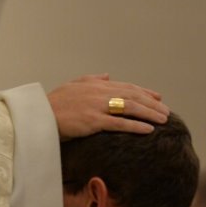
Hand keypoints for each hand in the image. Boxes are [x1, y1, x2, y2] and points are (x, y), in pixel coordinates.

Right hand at [47, 73, 168, 139]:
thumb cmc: (53, 103)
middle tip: (167, 112)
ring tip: (164, 120)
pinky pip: (119, 123)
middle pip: (133, 96)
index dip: (145, 92)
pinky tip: (148, 130)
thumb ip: (92, 79)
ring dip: (149, 114)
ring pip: (130, 108)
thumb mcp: (72, 85)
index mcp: (96, 84)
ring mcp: (97, 106)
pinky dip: (136, 126)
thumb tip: (107, 76)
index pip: (126, 87)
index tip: (159, 98)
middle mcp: (99, 92)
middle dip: (152, 104)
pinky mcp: (93, 121)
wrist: (38, 116)